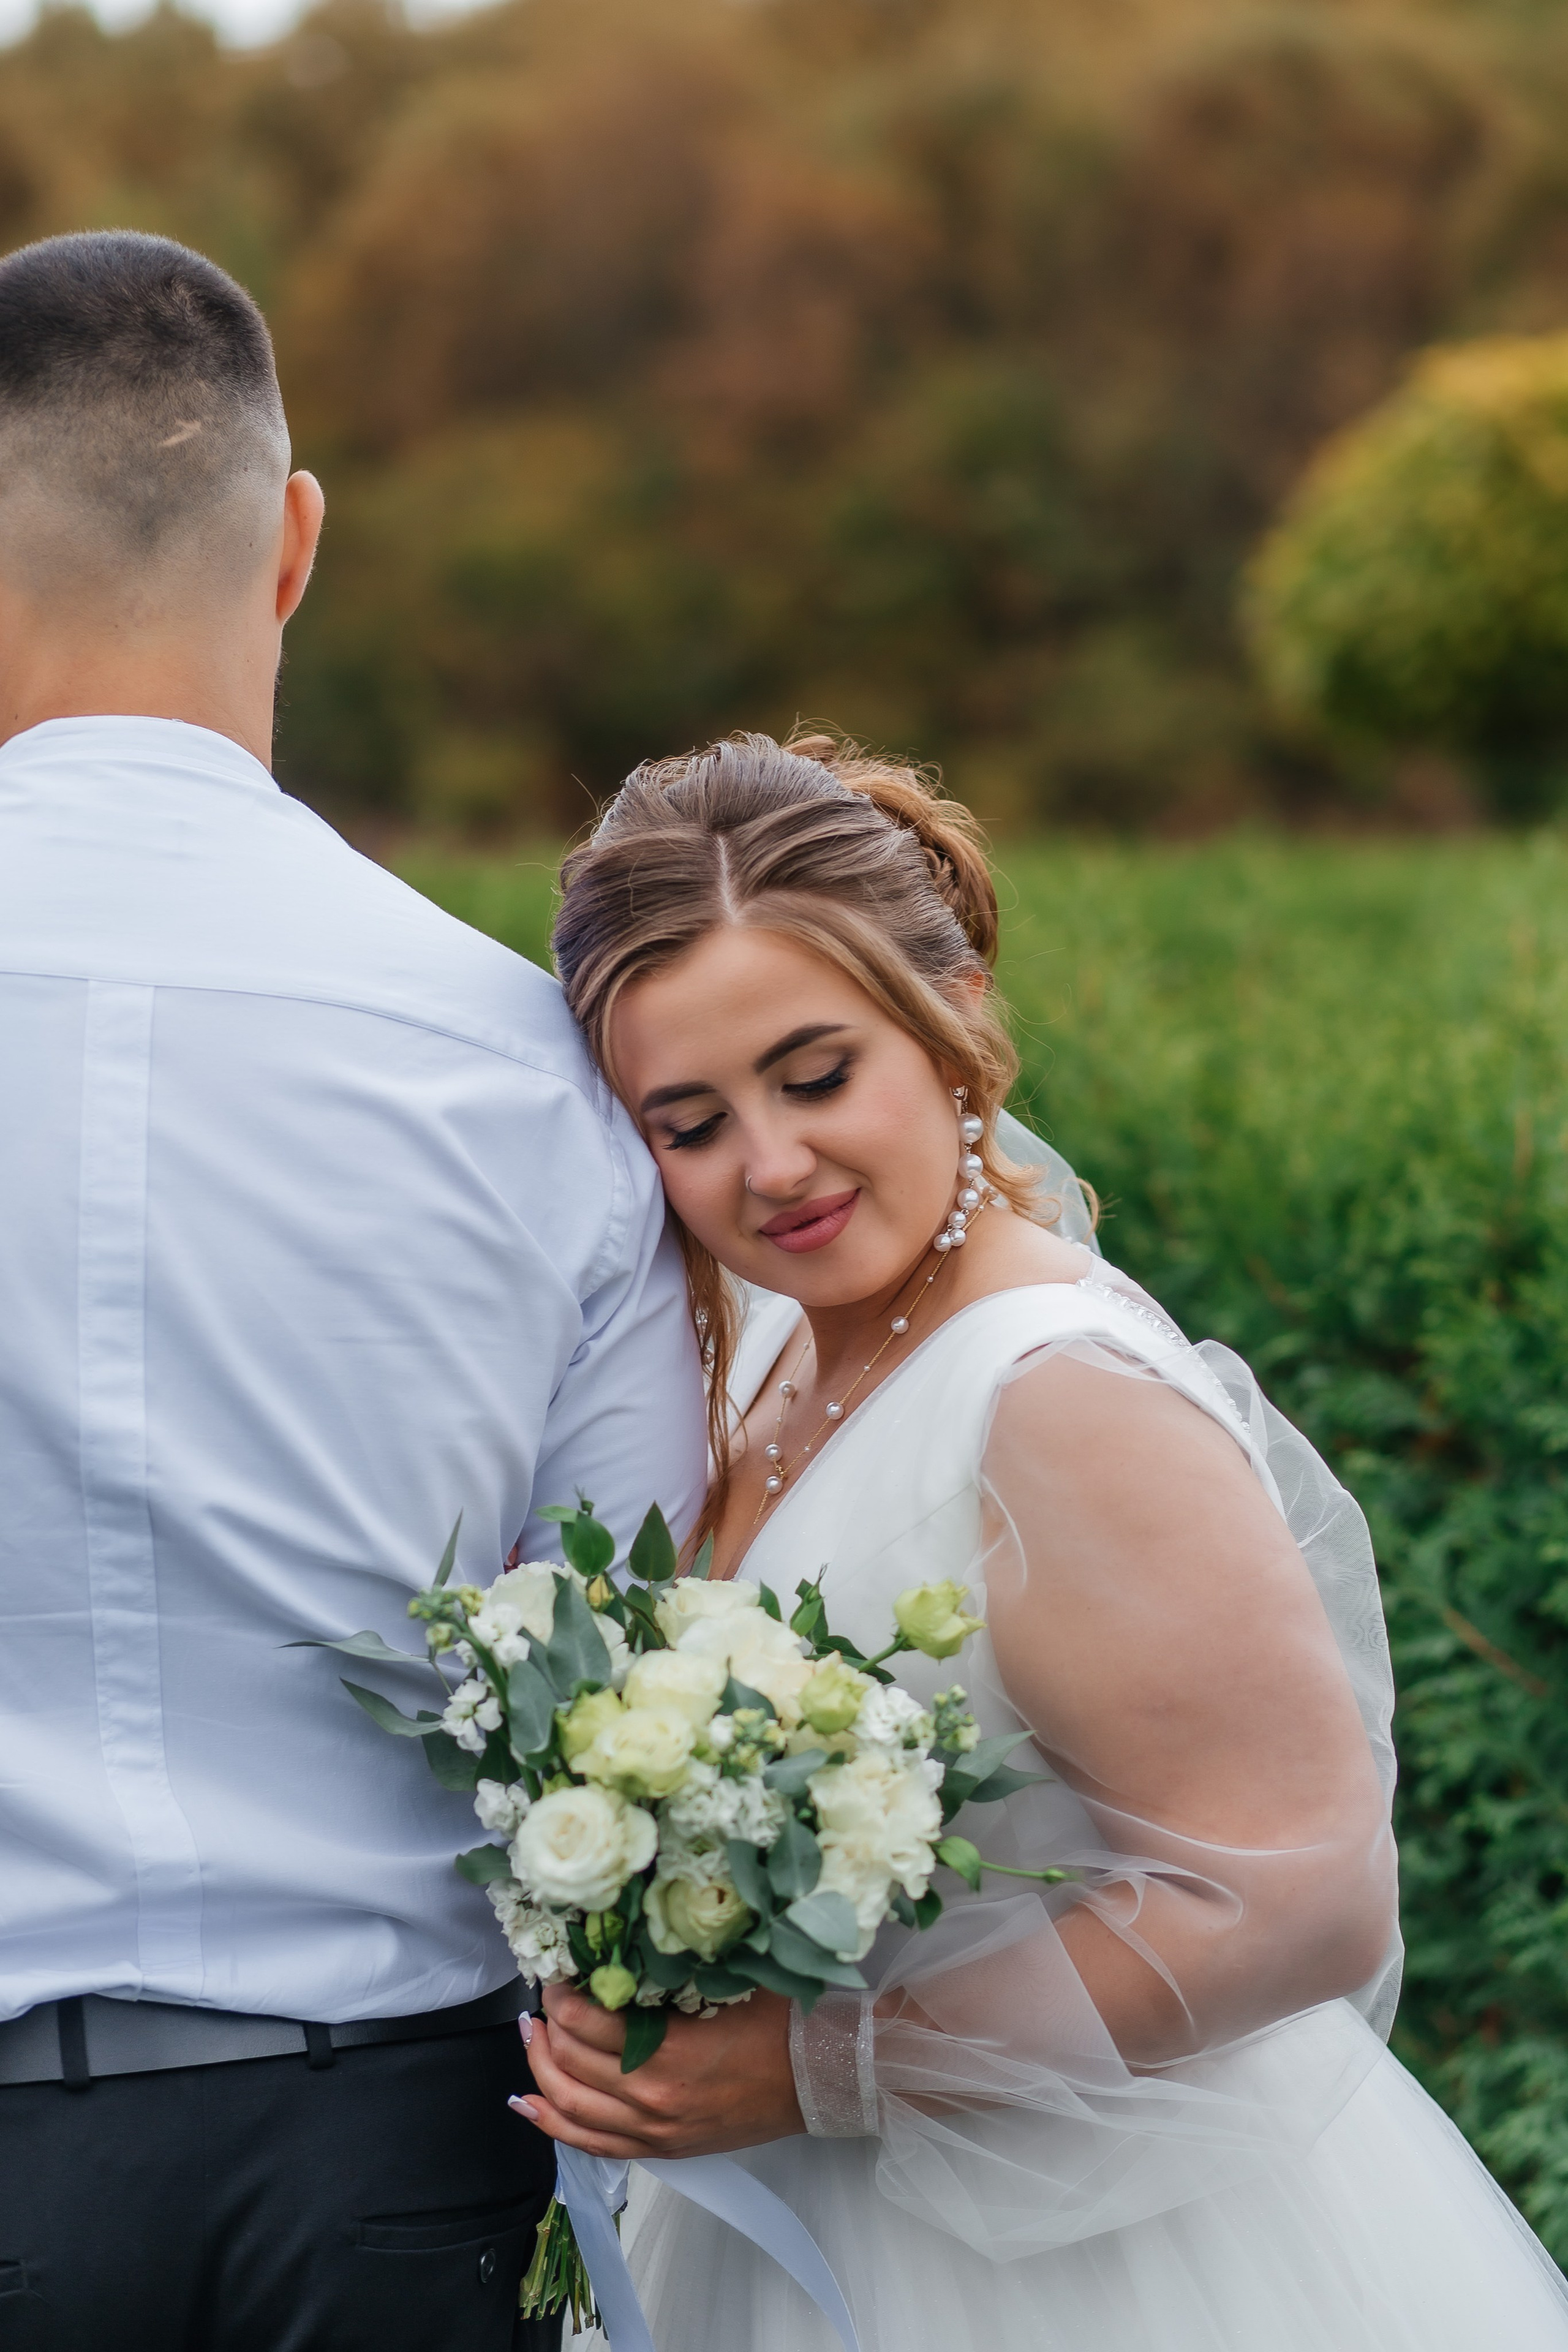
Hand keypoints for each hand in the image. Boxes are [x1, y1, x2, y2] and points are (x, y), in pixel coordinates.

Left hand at [511, 1984, 804, 2158]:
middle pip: (570, 2064)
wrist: (814, 2078)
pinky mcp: (660, 2149)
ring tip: (533, 2038)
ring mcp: (653, 2130)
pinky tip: (527, 2104)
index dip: (562, 1995)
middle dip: (548, 2026)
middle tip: (546, 1998)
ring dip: (541, 2070)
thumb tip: (621, 1950)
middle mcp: (652, 2098)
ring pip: (570, 2108)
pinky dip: (553, 2124)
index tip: (559, 1973)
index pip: (586, 2023)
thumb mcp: (722, 1982)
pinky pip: (591, 2144)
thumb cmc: (777, 2022)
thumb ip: (669, 1970)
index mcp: (667, 2053)